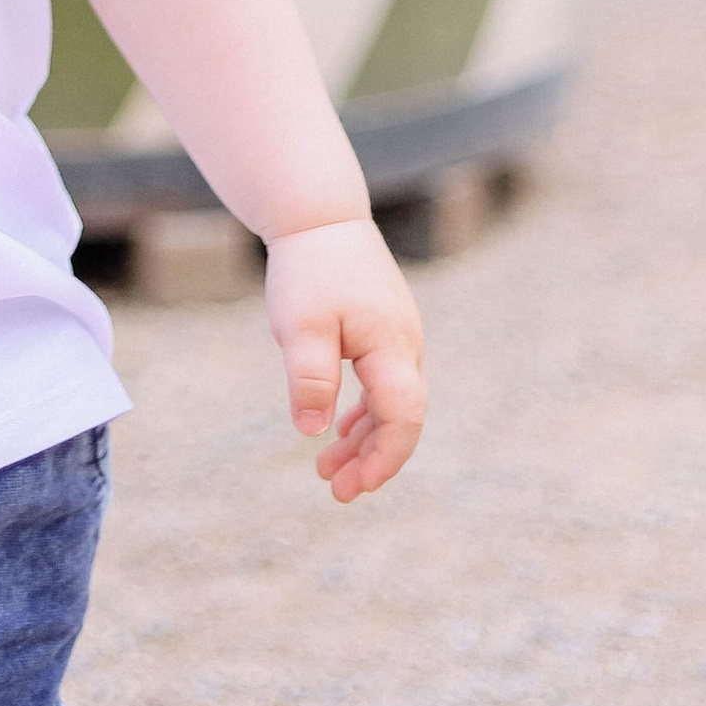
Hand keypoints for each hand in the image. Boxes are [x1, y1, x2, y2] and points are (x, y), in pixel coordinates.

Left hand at [266, 215, 425, 502]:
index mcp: (392, 347)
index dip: (384, 460)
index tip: (352, 488)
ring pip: (391, 403)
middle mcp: (404, 346)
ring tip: (326, 469)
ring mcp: (397, 338)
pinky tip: (340, 430)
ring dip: (364, 439)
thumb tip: (313, 432)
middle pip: (401, 418)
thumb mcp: (300, 326)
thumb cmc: (310, 268)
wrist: (319, 215)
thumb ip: (311, 378)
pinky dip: (363, 412)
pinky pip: (382, 384)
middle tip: (334, 489)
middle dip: (372, 460)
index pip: (403, 418)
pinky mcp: (382, 331)